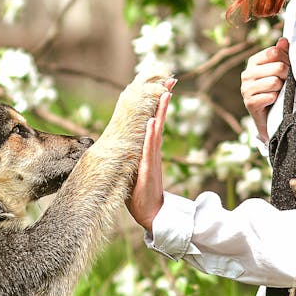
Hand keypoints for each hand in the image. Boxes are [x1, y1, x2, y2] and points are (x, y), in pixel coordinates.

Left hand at [127, 81, 173, 230]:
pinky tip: (153, 122)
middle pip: (159, 121)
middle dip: (164, 102)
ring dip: (161, 112)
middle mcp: (153, 151)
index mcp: (150, 150)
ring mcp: (152, 159)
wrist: (150, 214)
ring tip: (165, 94)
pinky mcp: (148, 168)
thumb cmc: (140, 194)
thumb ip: (133, 157)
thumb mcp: (133, 170)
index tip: (164, 86)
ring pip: (156, 132)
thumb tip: (125, 148)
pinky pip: (149, 149)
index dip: (158, 105)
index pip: (155, 122)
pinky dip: (151, 135)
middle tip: (171, 81)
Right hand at [240, 37, 289, 143]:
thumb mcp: (280, 71)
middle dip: (287, 76)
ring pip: (275, 82)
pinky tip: (273, 103)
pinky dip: (276, 100)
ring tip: (279, 93)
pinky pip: (270, 96)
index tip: (289, 68)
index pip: (274, 52)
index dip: (287, 59)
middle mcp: (247, 74)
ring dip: (281, 90)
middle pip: (278, 67)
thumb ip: (282, 54)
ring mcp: (246, 89)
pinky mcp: (249, 103)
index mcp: (253, 62)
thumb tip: (284, 40)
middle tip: (285, 84)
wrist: (271, 118)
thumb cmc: (276, 90)